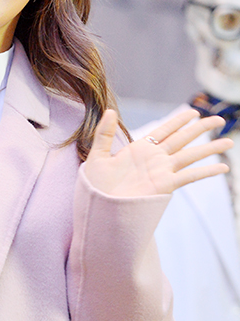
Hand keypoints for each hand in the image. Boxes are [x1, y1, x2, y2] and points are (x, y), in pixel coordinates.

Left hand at [84, 109, 232, 196]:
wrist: (98, 210)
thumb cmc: (95, 186)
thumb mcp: (97, 156)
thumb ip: (104, 133)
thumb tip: (111, 110)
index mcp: (140, 149)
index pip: (164, 130)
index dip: (179, 120)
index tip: (193, 111)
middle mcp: (155, 159)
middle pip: (183, 139)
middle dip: (201, 128)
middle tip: (219, 119)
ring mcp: (162, 172)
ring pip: (191, 155)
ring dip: (210, 148)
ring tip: (229, 142)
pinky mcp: (164, 186)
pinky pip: (189, 176)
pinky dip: (206, 171)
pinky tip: (222, 167)